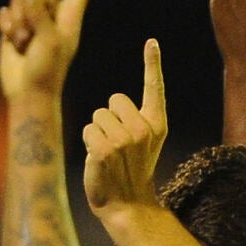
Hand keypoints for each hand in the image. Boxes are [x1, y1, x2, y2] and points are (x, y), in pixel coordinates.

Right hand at [0, 0, 96, 98]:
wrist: (28, 92)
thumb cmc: (47, 69)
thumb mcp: (49, 40)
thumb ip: (39, 15)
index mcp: (70, 16)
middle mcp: (52, 14)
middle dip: (32, 6)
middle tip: (34, 33)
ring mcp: (31, 19)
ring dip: (18, 22)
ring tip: (24, 43)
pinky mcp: (13, 27)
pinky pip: (4, 13)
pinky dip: (6, 27)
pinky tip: (12, 43)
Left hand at [82, 39, 168, 215]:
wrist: (127, 204)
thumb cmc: (129, 170)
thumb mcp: (142, 143)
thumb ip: (136, 119)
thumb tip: (116, 101)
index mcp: (157, 124)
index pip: (154, 87)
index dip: (152, 63)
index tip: (151, 41)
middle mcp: (144, 130)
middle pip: (114, 100)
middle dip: (109, 118)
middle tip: (116, 145)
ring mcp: (125, 141)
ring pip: (97, 116)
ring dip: (97, 132)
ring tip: (108, 154)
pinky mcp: (104, 150)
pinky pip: (88, 130)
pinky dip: (88, 143)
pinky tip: (98, 160)